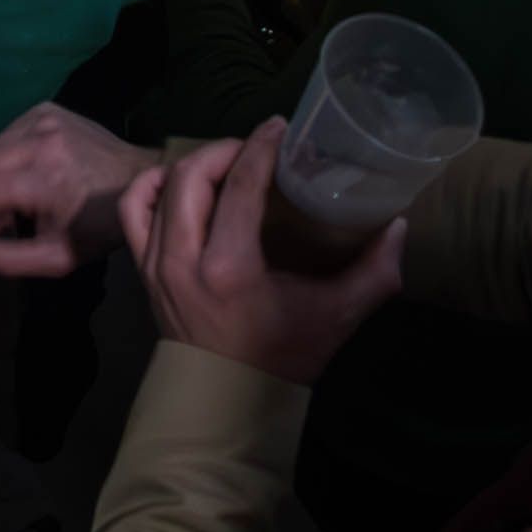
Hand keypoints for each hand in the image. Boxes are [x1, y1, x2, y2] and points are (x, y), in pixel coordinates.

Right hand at [0, 102, 161, 277]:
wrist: (138, 180)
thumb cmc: (99, 226)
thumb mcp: (57, 258)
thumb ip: (7, 259)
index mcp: (44, 177)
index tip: (9, 229)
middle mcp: (40, 139)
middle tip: (15, 211)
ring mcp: (43, 118)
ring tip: (26, 190)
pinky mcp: (46, 108)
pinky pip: (6, 132)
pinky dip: (11, 154)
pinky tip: (35, 169)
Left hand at [124, 121, 408, 386]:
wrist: (228, 403)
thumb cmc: (283, 357)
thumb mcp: (336, 317)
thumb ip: (374, 273)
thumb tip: (399, 226)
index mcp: (230, 267)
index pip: (241, 185)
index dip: (261, 147)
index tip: (279, 128)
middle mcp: (183, 260)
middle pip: (192, 176)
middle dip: (225, 149)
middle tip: (255, 146)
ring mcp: (156, 265)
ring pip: (160, 188)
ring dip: (191, 166)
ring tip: (223, 163)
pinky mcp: (143, 272)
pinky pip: (132, 213)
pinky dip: (150, 188)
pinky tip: (177, 182)